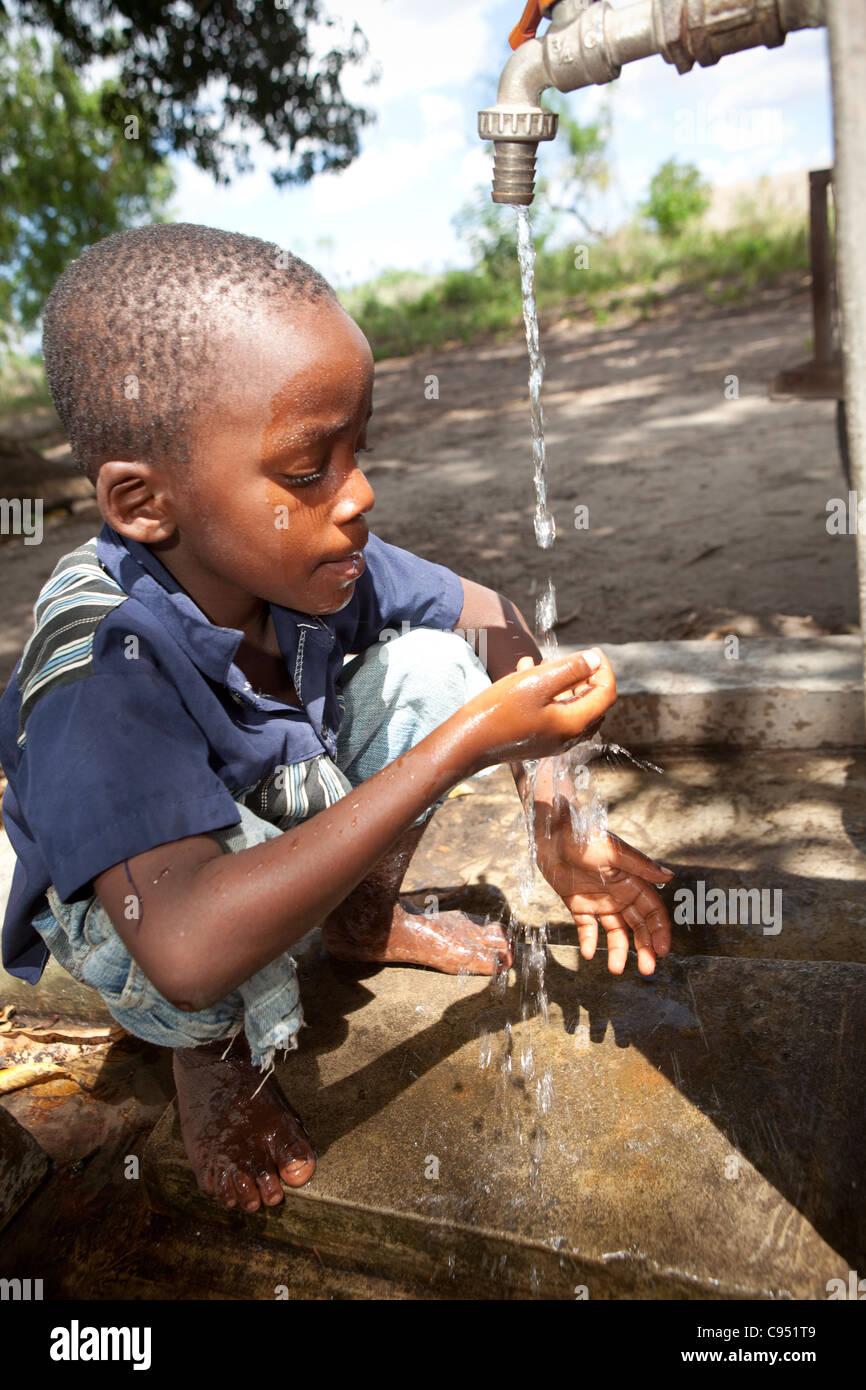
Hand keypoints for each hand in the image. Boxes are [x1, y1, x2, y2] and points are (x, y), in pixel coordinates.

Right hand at [460, 647, 615, 771]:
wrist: (468, 742)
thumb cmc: (500, 711)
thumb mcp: (536, 682)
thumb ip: (570, 669)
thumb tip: (595, 660)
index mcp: (574, 724)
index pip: (606, 694)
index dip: (604, 669)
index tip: (592, 650)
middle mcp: (568, 737)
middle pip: (593, 702)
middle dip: (586, 676)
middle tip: (572, 658)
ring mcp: (553, 741)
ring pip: (572, 707)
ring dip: (563, 683)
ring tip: (543, 662)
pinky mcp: (538, 740)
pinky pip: (553, 714)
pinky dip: (548, 694)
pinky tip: (526, 674)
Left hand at [532, 797, 672, 975]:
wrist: (552, 833)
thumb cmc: (585, 838)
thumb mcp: (614, 852)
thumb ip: (641, 866)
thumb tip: (670, 877)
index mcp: (632, 882)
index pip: (652, 911)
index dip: (659, 931)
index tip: (662, 952)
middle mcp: (619, 894)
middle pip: (637, 926)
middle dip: (644, 948)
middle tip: (647, 971)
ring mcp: (599, 900)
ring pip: (614, 931)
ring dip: (618, 950)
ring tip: (616, 969)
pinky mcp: (578, 903)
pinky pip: (587, 927)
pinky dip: (589, 940)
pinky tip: (589, 953)